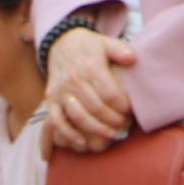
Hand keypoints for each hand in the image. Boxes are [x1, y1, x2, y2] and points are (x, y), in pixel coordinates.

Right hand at [45, 26, 138, 151]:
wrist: (60, 43)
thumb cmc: (88, 46)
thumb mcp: (105, 42)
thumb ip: (120, 49)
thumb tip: (132, 58)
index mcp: (91, 66)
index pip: (110, 93)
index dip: (123, 107)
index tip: (131, 112)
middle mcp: (74, 79)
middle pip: (97, 108)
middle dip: (114, 121)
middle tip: (125, 126)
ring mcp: (61, 91)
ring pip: (79, 116)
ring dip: (97, 130)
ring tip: (112, 135)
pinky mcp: (51, 100)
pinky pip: (56, 120)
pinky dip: (68, 133)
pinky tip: (82, 142)